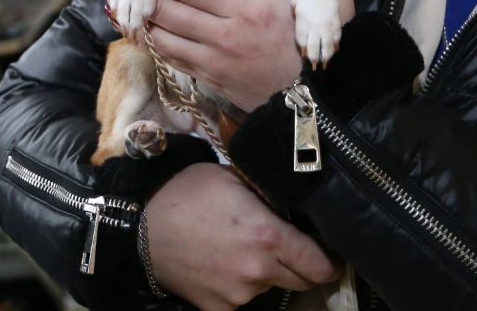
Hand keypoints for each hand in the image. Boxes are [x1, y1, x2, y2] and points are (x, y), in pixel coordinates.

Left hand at [88, 0, 354, 109]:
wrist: (328, 104)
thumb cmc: (329, 43)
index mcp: (251, 8)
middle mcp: (227, 35)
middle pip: (168, 9)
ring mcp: (217, 61)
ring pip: (164, 36)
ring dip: (143, 18)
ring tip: (127, 1)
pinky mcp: (214, 82)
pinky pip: (173, 60)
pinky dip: (156, 43)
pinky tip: (147, 30)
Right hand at [145, 163, 341, 309]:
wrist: (141, 230)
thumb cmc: (188, 195)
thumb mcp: (233, 178)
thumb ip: (267, 194)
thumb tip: (292, 200)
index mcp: (268, 236)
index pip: (318, 262)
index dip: (331, 263)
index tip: (335, 260)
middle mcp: (258, 271)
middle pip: (301, 279)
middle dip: (303, 267)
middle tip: (293, 249)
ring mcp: (238, 295)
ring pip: (270, 287)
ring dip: (268, 273)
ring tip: (244, 249)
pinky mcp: (218, 309)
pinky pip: (243, 299)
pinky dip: (241, 286)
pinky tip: (225, 265)